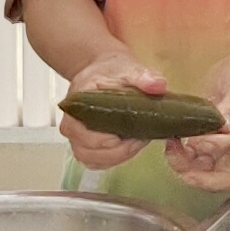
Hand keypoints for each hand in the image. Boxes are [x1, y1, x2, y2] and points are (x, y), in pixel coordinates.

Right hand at [56, 50, 171, 174]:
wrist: (104, 72)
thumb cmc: (112, 71)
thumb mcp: (129, 68)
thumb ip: (143, 76)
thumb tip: (158, 86)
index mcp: (76, 105)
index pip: (85, 134)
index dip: (111, 140)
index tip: (134, 134)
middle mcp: (71, 124)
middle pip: (90, 152)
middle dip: (119, 150)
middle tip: (140, 139)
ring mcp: (76, 137)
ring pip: (92, 160)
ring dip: (117, 156)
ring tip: (136, 142)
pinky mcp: (85, 145)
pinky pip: (95, 161)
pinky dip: (113, 159)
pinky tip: (128, 147)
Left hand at [170, 43, 229, 188]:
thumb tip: (222, 128)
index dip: (215, 148)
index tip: (196, 139)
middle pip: (219, 177)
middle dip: (197, 176)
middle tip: (177, 158)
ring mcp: (219, 146)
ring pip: (202, 170)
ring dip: (183, 166)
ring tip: (170, 148)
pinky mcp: (205, 140)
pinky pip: (192, 157)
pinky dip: (179, 156)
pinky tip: (171, 143)